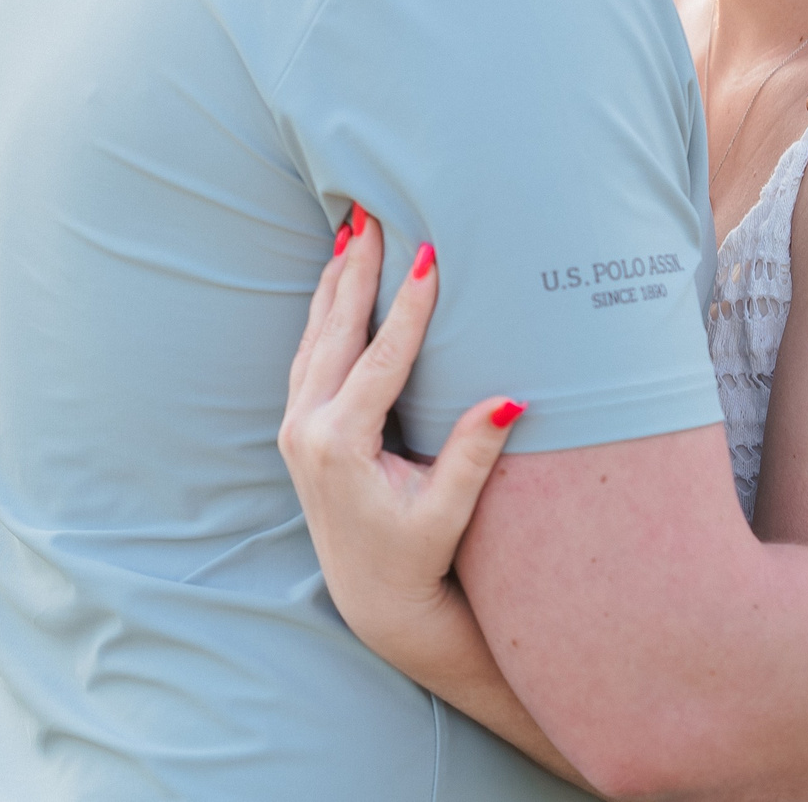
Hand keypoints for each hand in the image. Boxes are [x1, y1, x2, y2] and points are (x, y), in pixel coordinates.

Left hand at [278, 208, 523, 649]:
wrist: (371, 596)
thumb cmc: (416, 556)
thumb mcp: (448, 510)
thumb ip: (472, 454)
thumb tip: (511, 401)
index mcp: (339, 443)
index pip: (381, 358)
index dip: (409, 306)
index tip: (428, 256)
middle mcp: (306, 427)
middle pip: (336, 330)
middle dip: (357, 269)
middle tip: (371, 212)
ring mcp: (295, 424)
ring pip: (315, 334)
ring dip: (335, 281)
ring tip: (352, 229)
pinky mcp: (297, 424)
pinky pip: (309, 352)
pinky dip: (324, 311)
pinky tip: (337, 279)